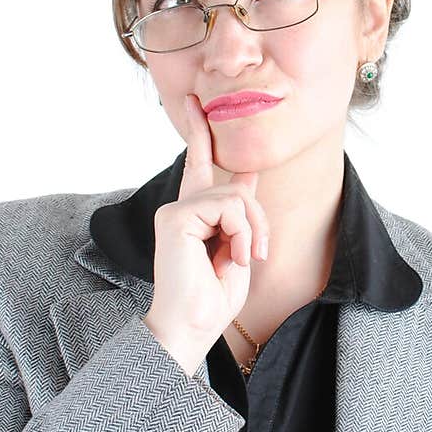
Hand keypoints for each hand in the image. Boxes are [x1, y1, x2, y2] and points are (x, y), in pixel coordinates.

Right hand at [143, 93, 269, 369]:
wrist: (189, 330)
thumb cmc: (212, 301)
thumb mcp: (239, 250)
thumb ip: (241, 213)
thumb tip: (248, 174)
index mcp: (193, 216)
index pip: (202, 166)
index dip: (203, 133)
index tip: (197, 102)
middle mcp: (180, 208)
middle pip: (231, 182)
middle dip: (256, 216)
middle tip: (254, 254)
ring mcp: (175, 211)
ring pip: (235, 196)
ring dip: (252, 231)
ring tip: (242, 260)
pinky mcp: (175, 217)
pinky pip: (227, 207)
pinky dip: (241, 234)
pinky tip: (231, 258)